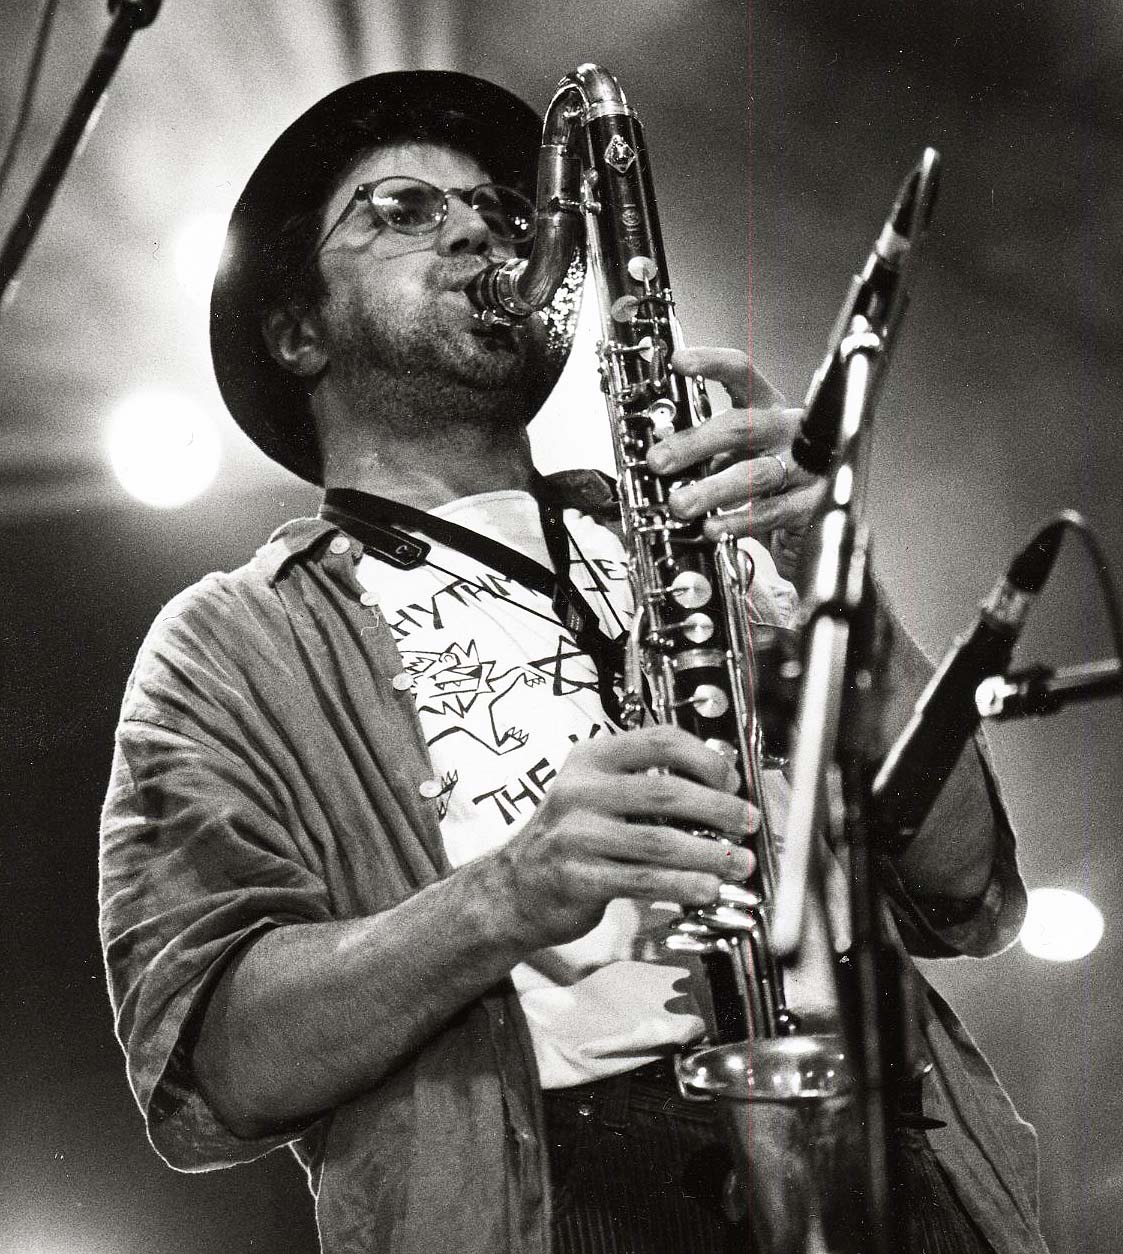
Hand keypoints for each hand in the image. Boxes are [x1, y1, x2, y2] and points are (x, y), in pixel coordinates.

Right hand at [490, 726, 756, 948]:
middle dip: (718, 809)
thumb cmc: (569, 838)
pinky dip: (683, 884)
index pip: (657, 741)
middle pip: (665, 792)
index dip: (704, 758)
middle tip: (748, 823)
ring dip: (710, 853)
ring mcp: (576, 836)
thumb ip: (644, 785)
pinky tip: (706, 888)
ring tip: (738, 863)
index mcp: (590, 760)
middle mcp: (580, 791)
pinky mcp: (578, 878)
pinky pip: (643, 879)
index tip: (731, 781)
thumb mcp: (595, 794)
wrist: (514, 888)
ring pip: (660, 842)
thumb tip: (720, 791)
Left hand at [645, 346, 825, 579]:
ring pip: (755, 474)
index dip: (711, 363)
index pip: (742, 373)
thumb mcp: (738, 451)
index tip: (679, 362)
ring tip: (680, 505)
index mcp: (767, 407)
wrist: (814, 510)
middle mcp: (786, 430)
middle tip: (659, 460)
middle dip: (694, 444)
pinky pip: (771, 512)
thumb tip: (662, 452)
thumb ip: (707, 449)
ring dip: (712, 490)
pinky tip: (714, 528)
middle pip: (741, 427)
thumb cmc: (769, 472)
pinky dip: (738, 522)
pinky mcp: (810, 502)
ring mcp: (802, 465)